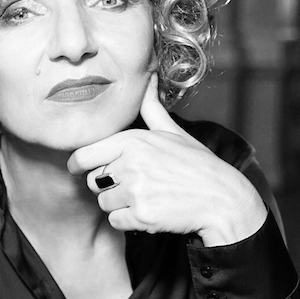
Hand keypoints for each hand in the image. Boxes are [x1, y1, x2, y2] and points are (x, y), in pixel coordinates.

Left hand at [67, 74, 266, 245]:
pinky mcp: (142, 215)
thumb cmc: (198, 166)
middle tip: (132, 186)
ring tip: (146, 198)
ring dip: (119, 206)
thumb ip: (151, 108)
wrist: (222, 200)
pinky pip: (115, 221)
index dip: (77, 164)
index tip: (77, 168)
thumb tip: (148, 76)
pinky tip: (150, 212)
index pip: (84, 155)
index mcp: (133, 141)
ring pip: (103, 203)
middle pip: (93, 181)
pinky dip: (129, 222)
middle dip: (107, 186)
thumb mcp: (174, 133)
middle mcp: (131, 163)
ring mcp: (136, 190)